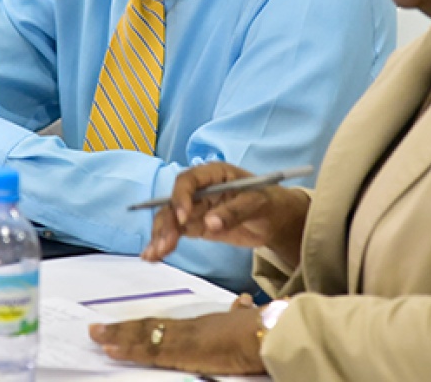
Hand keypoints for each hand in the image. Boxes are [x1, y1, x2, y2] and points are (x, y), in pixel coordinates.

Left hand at [88, 308, 265, 374]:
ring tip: (97, 337)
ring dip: (118, 338)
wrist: (270, 331)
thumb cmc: (263, 327)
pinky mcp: (185, 351)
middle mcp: (189, 328)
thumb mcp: (247, 318)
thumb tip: (241, 301)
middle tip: (95, 329)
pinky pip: (151, 351)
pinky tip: (113, 349)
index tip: (118, 327)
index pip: (164, 325)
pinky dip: (130, 349)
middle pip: (149, 328)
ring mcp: (185, 339)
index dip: (139, 326)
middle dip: (120, 330)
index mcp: (201, 324)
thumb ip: (238, 311)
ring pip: (145, 337)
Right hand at [142, 161, 310, 269]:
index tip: (183, 219)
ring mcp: (196, 208)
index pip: (188, 181)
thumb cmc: (270, 203)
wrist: (276, 220)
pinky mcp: (196, 226)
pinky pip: (176, 233)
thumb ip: (234, 212)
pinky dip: (164, 243)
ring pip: (171, 220)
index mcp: (213, 174)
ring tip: (154, 255)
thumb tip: (210, 224)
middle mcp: (199, 189)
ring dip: (160, 235)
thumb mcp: (257, 203)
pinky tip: (153, 256)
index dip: (181, 198)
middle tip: (163, 245)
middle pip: (174, 202)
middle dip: (166, 223)